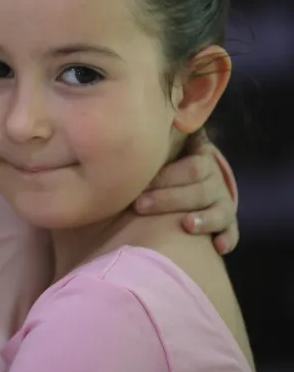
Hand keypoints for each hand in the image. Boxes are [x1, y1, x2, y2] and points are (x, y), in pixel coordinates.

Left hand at [134, 133, 238, 254]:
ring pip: (219, 211)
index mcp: (199, 158)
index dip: (166, 176)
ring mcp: (222, 201)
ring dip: (204, 219)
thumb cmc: (162, 165)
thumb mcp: (162, 150)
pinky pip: (231, 231)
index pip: (190, 166)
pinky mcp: (227, 222)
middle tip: (139, 205)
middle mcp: (213, 179)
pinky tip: (218, 246)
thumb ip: (157, 142)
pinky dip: (227, 239)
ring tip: (187, 225)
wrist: (183, 179)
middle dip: (169, 198)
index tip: (141, 184)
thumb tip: (142, 125)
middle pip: (199, 189)